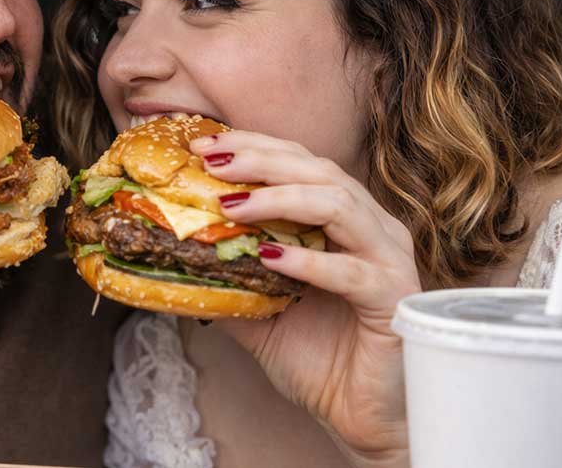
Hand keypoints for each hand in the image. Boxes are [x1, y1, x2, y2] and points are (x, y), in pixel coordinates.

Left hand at [191, 131, 419, 467]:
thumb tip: (167, 259)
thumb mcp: (257, 312)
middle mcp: (371, 227)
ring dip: (279, 199)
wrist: (361, 417)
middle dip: (261, 160)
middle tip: (211, 160)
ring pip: (338, 205)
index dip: (254, 147)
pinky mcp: (394, 299)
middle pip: (318, 170)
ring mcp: (388, 259)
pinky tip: (270, 257)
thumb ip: (224, 280)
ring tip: (231, 204)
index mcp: (343, 218)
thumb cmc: (318, 359)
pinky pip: (351, 272)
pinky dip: (309, 261)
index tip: (204, 143)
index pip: (300, 162)